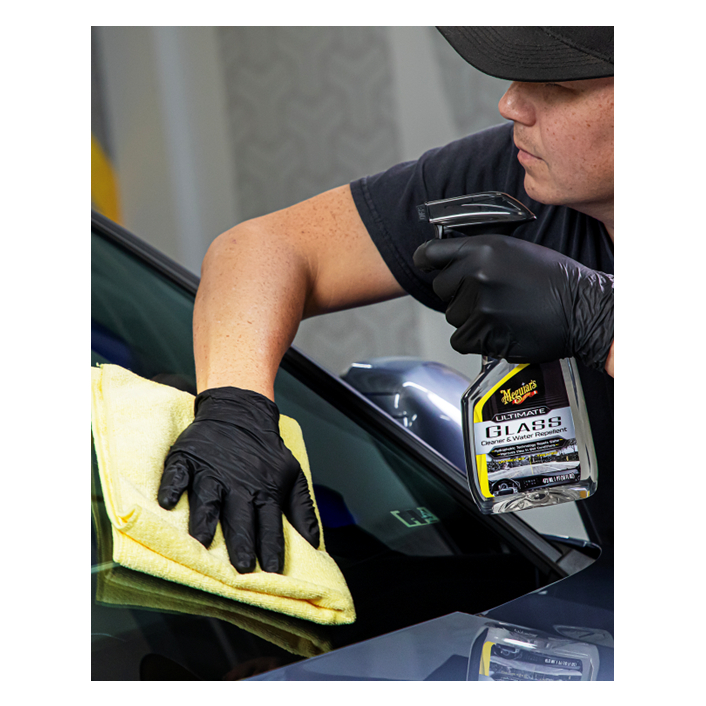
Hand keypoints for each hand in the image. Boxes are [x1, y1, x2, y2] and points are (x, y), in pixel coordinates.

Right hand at [157, 387, 319, 572]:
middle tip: (242, 567)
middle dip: (242, 543)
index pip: (270, 525)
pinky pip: (178, 475)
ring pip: (208, 499)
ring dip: (205, 520)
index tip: (273, 570)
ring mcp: (211, 472)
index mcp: (264, 490)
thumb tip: (314, 542)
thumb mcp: (293, 475)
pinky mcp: (189, 460)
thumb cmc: (266, 450)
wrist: (241, 412)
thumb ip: (303, 509)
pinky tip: (168, 502)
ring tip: (202, 541)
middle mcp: (238, 485)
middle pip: (239, 519)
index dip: (271, 548)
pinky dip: (172, 487)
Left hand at [413, 235, 613, 369]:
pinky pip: (460, 340)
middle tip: (484, 297)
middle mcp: (477, 273)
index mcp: (484, 248)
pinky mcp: (484, 332)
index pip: (432, 253)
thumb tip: (453, 264)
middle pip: (440, 288)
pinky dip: (475, 340)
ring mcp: (479, 304)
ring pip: (452, 316)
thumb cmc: (556, 280)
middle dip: (457, 294)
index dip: (426, 260)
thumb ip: (480, 255)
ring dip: (469, 318)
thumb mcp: (516, 251)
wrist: (583, 309)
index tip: (425, 264)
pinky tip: (497, 331)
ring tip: (500, 314)